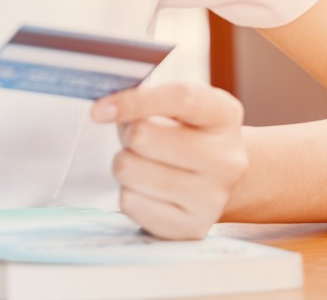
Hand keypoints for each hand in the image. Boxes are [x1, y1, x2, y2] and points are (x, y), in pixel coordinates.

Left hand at [90, 82, 246, 239]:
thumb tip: (104, 109)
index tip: (99, 109)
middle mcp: (227, 158)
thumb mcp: (174, 106)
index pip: (181, 98)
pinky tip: (148, 190)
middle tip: (138, 140)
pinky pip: (129, 203)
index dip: (135, 100)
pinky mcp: (192, 228)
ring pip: (129, 170)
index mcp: (224, 115)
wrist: (212, 180)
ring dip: (124, 164)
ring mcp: (213, 198)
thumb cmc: (181, 134)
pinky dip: (128, 193)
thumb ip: (144, 99)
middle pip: (143, 136)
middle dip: (127, 135)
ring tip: (144, 164)